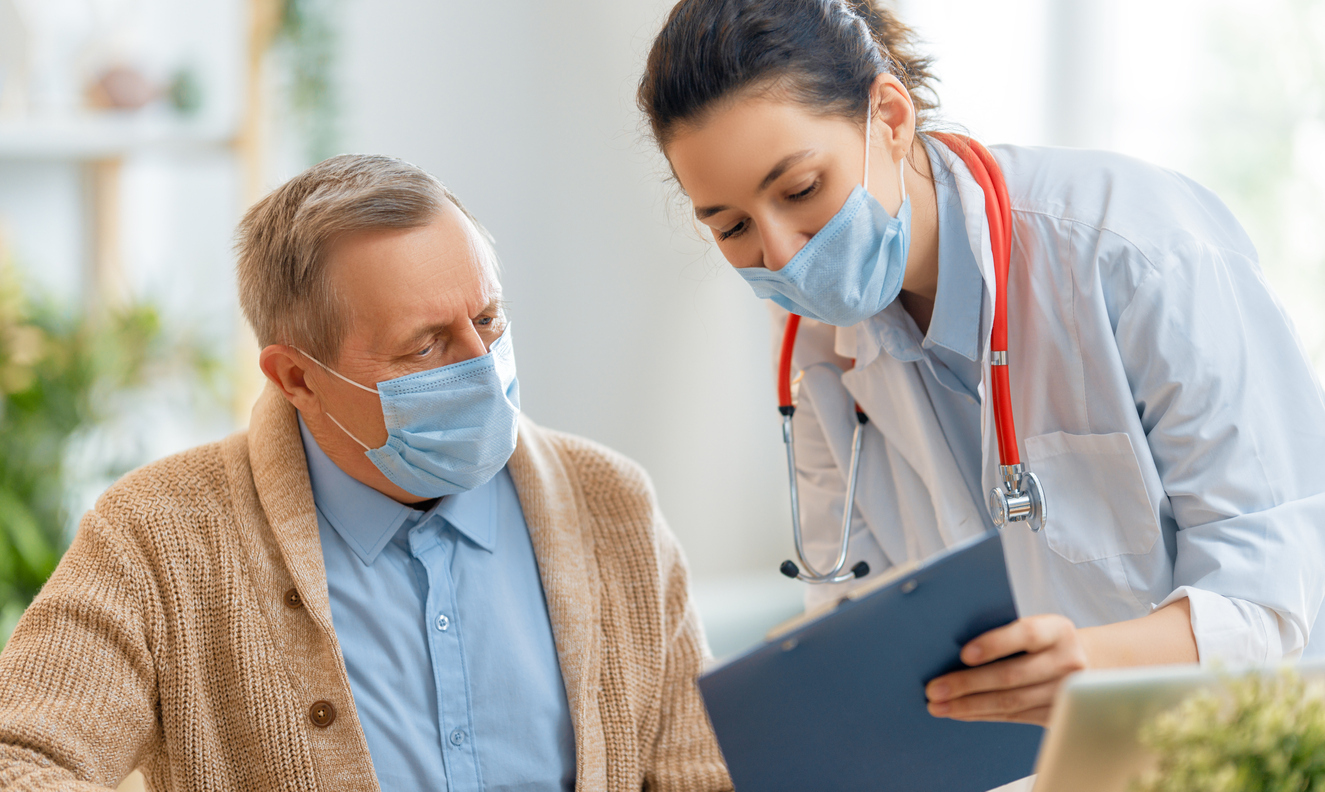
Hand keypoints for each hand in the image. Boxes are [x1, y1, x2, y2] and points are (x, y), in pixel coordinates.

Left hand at [924, 614, 1086, 725]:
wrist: (1083, 663)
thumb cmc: (1041, 641)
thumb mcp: (1034, 627)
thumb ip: (1004, 632)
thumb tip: (949, 647)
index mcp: (1057, 630)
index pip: (1026, 634)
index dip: (995, 643)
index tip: (964, 654)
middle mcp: (1067, 661)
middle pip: (1012, 675)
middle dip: (967, 684)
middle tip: (934, 689)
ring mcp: (1066, 692)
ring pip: (1011, 702)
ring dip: (969, 705)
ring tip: (939, 705)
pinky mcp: (1058, 715)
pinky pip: (1014, 717)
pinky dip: (982, 714)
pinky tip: (960, 712)